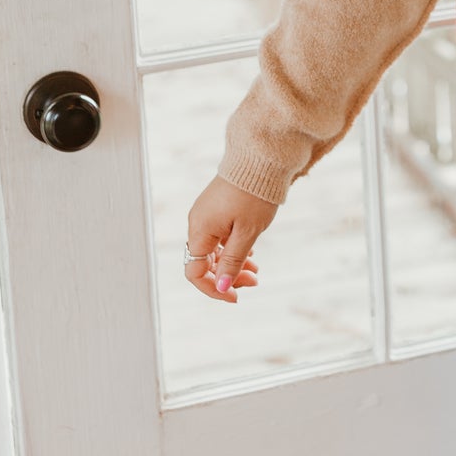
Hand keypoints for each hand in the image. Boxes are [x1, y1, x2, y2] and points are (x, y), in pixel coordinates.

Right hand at [184, 176, 277, 302]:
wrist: (261, 159)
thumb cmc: (254, 194)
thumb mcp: (247, 233)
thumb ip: (232, 262)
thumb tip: (221, 288)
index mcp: (200, 230)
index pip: (194, 272)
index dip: (212, 289)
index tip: (234, 297)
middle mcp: (198, 223)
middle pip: (204, 262)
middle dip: (227, 277)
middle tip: (253, 281)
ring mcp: (207, 215)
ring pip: (214, 251)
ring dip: (233, 264)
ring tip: (256, 270)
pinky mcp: (217, 209)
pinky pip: (220, 237)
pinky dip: (234, 248)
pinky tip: (251, 252)